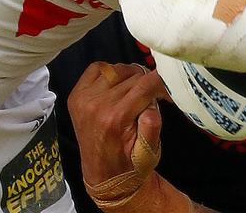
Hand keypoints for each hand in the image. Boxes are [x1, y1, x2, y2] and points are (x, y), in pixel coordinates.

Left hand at [66, 62, 166, 204]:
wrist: (105, 177)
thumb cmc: (131, 164)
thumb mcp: (149, 150)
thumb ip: (153, 123)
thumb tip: (156, 96)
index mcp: (115, 118)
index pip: (145, 84)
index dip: (161, 82)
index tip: (169, 87)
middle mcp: (96, 104)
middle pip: (132, 75)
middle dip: (147, 82)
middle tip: (153, 96)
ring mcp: (83, 99)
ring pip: (116, 69)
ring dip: (129, 76)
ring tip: (135, 92)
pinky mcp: (76, 96)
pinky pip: (96, 69)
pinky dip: (109, 72)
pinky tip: (117, 85)